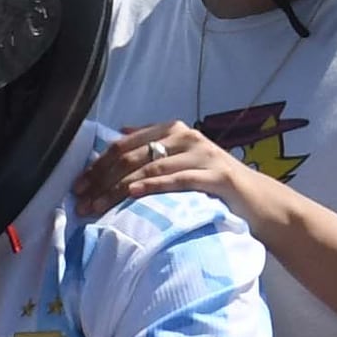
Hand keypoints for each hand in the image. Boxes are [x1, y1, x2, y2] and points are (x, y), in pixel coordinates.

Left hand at [73, 119, 275, 233]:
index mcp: (173, 130)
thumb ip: (155, 144)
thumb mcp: (183, 158)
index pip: (125, 145)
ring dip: (118, 190)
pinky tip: (133, 195)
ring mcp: (202, 155)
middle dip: (101, 180)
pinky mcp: (215, 176)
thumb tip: (121, 132)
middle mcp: (186, 137)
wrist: (258, 201)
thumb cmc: (215, 184)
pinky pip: (177, 180)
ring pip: (150, 170)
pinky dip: (153, 187)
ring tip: (98, 207)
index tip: (78, 186)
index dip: (97, 165)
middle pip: (132, 157)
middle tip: (81, 202)